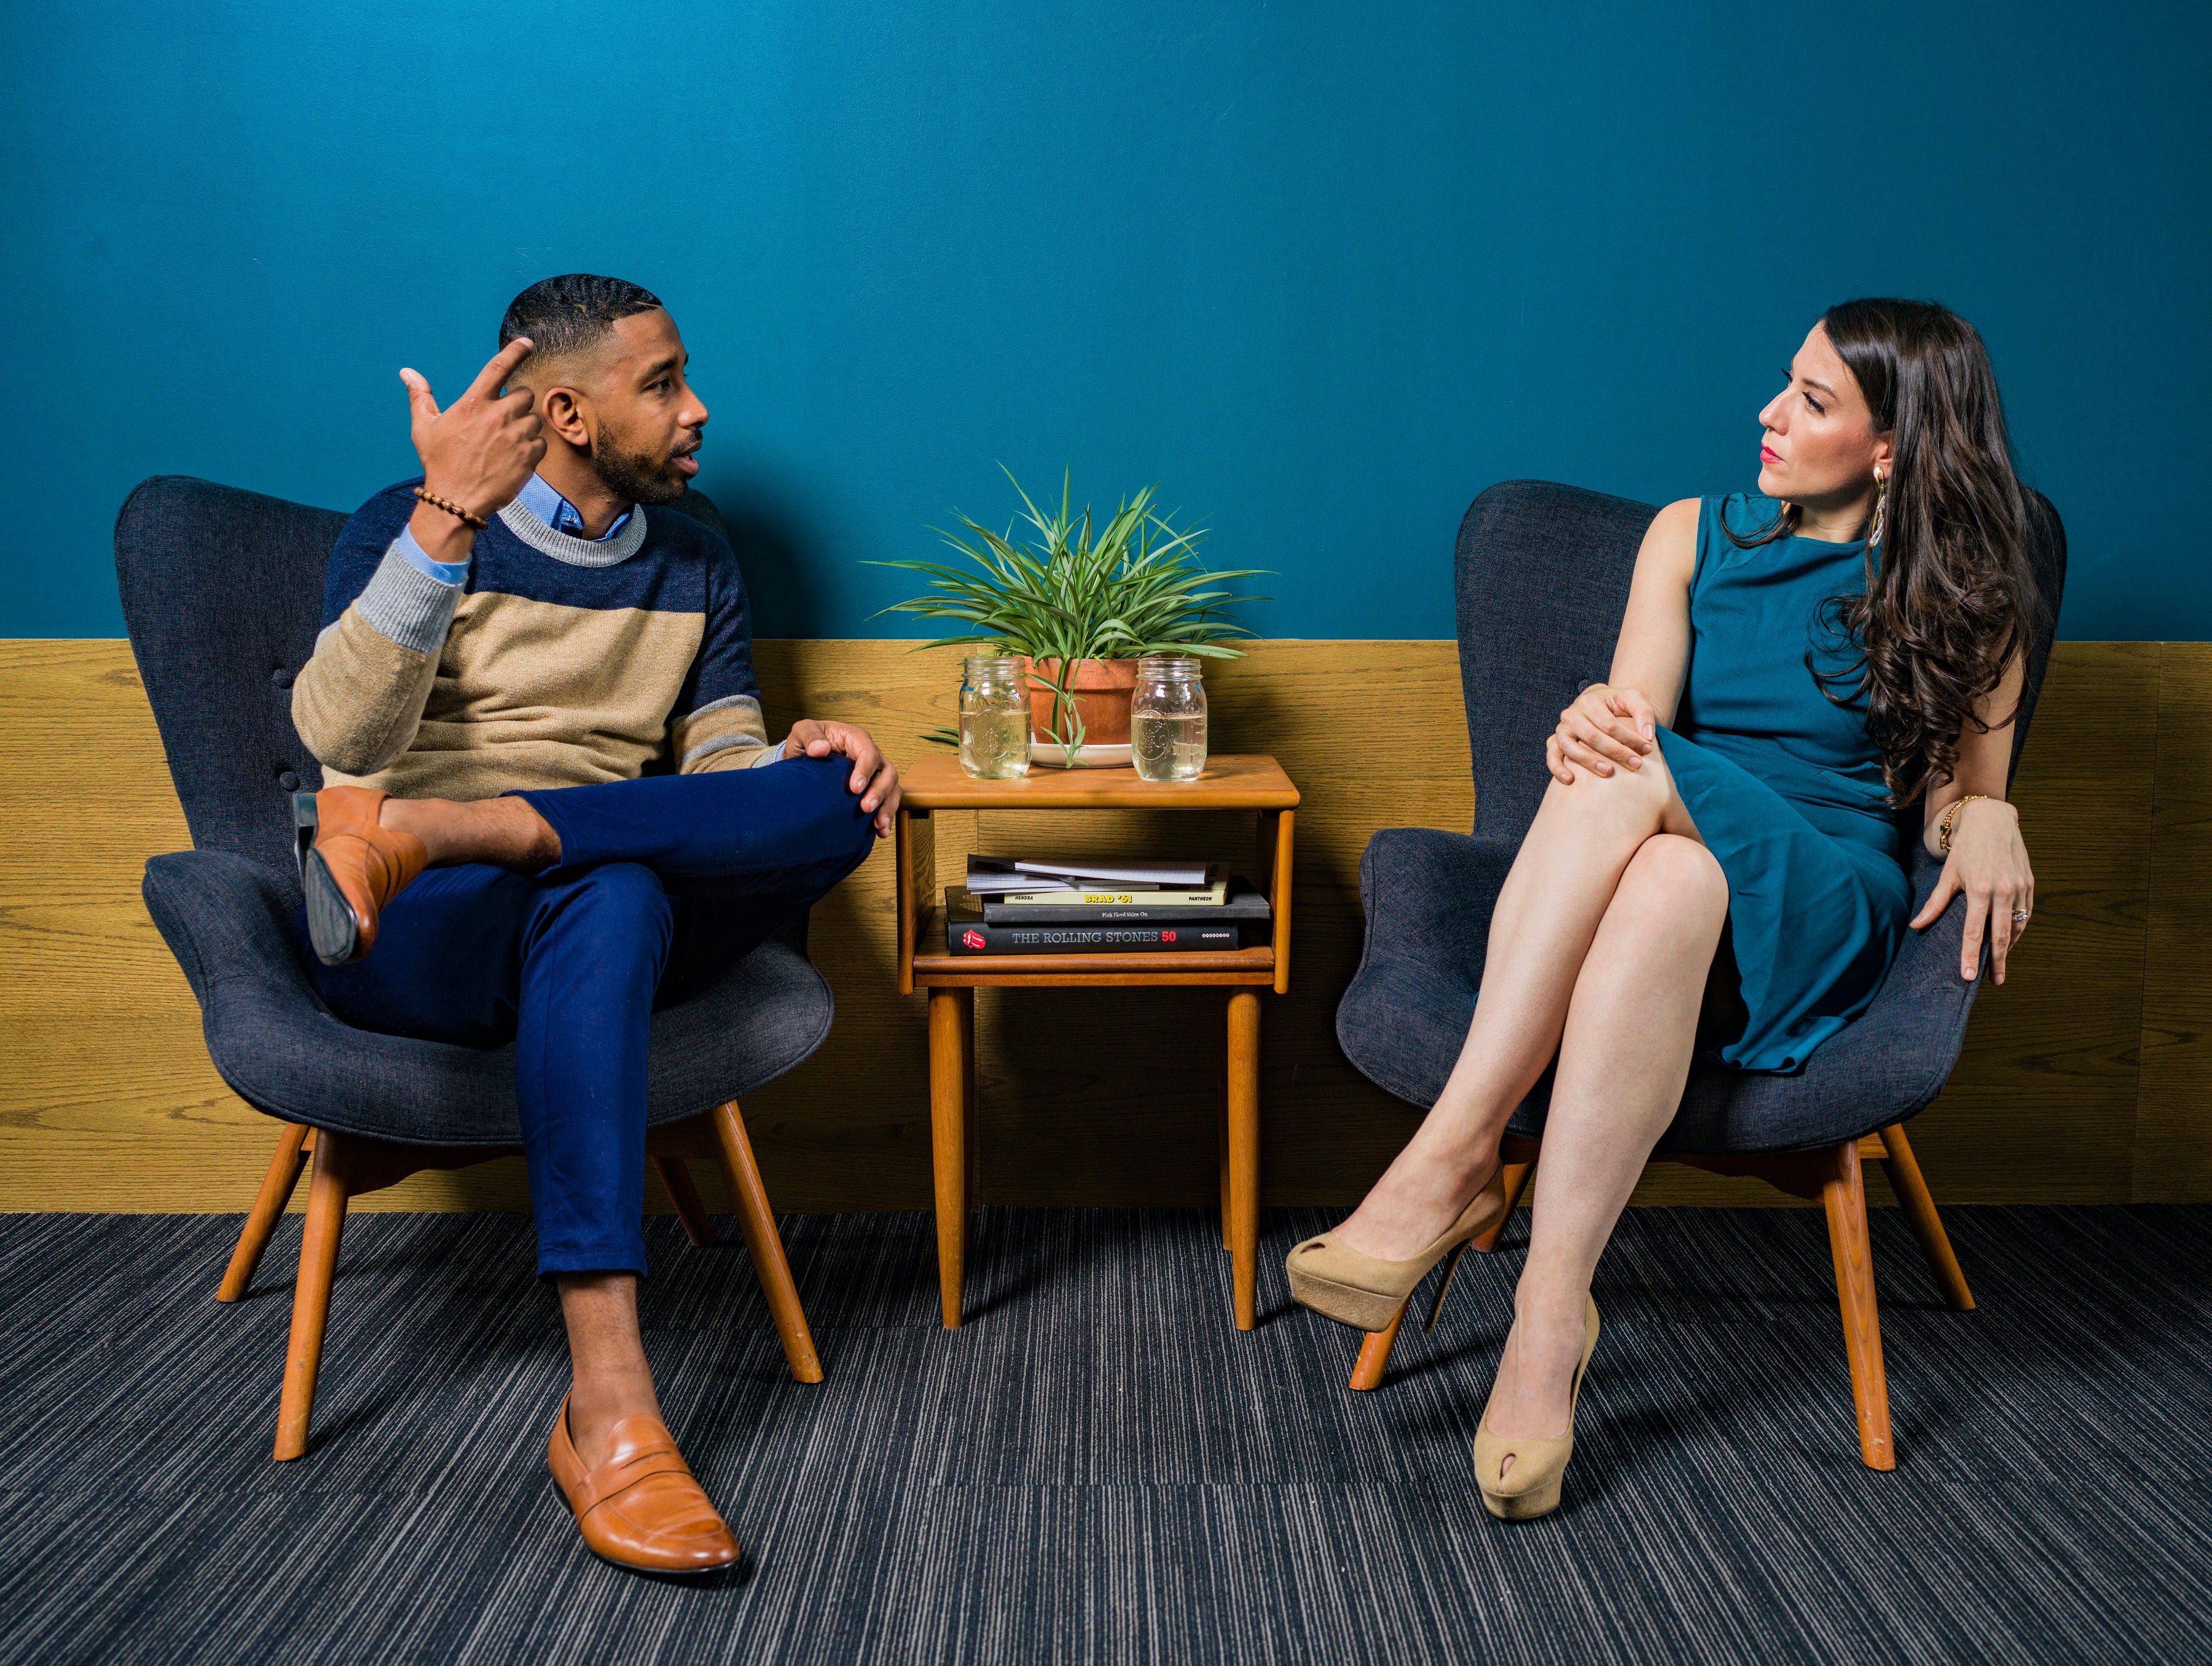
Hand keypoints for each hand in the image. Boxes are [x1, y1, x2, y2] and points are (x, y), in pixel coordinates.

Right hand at [399, 338, 546, 522]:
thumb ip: (420, 397)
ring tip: (504, 445)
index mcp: (473, 403)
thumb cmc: (439, 463)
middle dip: (517, 403)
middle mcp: (498, 415)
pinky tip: (513, 459)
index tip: (527, 343)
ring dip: (524, 428)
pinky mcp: (530, 456)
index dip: (515, 351)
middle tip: (502, 421)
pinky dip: (532, 449)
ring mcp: (516, 436)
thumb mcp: (424, 428)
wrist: (456, 500)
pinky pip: (541, 443)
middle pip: (524, 394)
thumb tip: (407, 372)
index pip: (498, 367)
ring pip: (533, 419)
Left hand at [783, 719, 900, 836]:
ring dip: (888, 807)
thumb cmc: (808, 740)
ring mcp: (875, 774)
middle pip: (887, 772)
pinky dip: (886, 817)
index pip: (868, 753)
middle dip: (880, 792)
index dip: (866, 770)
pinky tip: (880, 832)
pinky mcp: (873, 789)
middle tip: (866, 808)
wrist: (807, 757)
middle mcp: (872, 756)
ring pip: (892, 788)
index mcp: (857, 739)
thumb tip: (820, 749)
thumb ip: (809, 736)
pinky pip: (888, 802)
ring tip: (879, 825)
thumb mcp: (803, 730)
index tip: (855, 788)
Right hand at [1546, 683, 1656, 782]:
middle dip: (1616, 752)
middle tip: (1635, 764)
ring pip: (1569, 746)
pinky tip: (1570, 779)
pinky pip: (1552, 756)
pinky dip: (1557, 768)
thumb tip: (1647, 736)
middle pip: (1592, 737)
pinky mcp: (1555, 742)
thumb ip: (1643, 712)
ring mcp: (1562, 729)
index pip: (1609, 724)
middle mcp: (1571, 714)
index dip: (1630, 739)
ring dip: (1588, 761)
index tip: (1647, 750)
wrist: (1598, 703)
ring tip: (1608, 772)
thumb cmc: (1617, 704)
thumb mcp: (1632, 698)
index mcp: (1589, 701)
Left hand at [1911, 798, 2032, 983]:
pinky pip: (2026, 914)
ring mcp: (2019, 887)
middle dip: (1997, 962)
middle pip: (2001, 936)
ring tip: (2000, 964)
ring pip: (2017, 926)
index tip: (1968, 977)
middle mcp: (2002, 890)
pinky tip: (2010, 940)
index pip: (1973, 932)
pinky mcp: (2030, 883)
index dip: (1970, 956)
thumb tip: (1916, 926)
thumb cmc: (1966, 848)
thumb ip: (1935, 903)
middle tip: (1994, 981)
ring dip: (2009, 948)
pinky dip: (2018, 929)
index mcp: (1978, 890)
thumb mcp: (1948, 874)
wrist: (1992, 820)